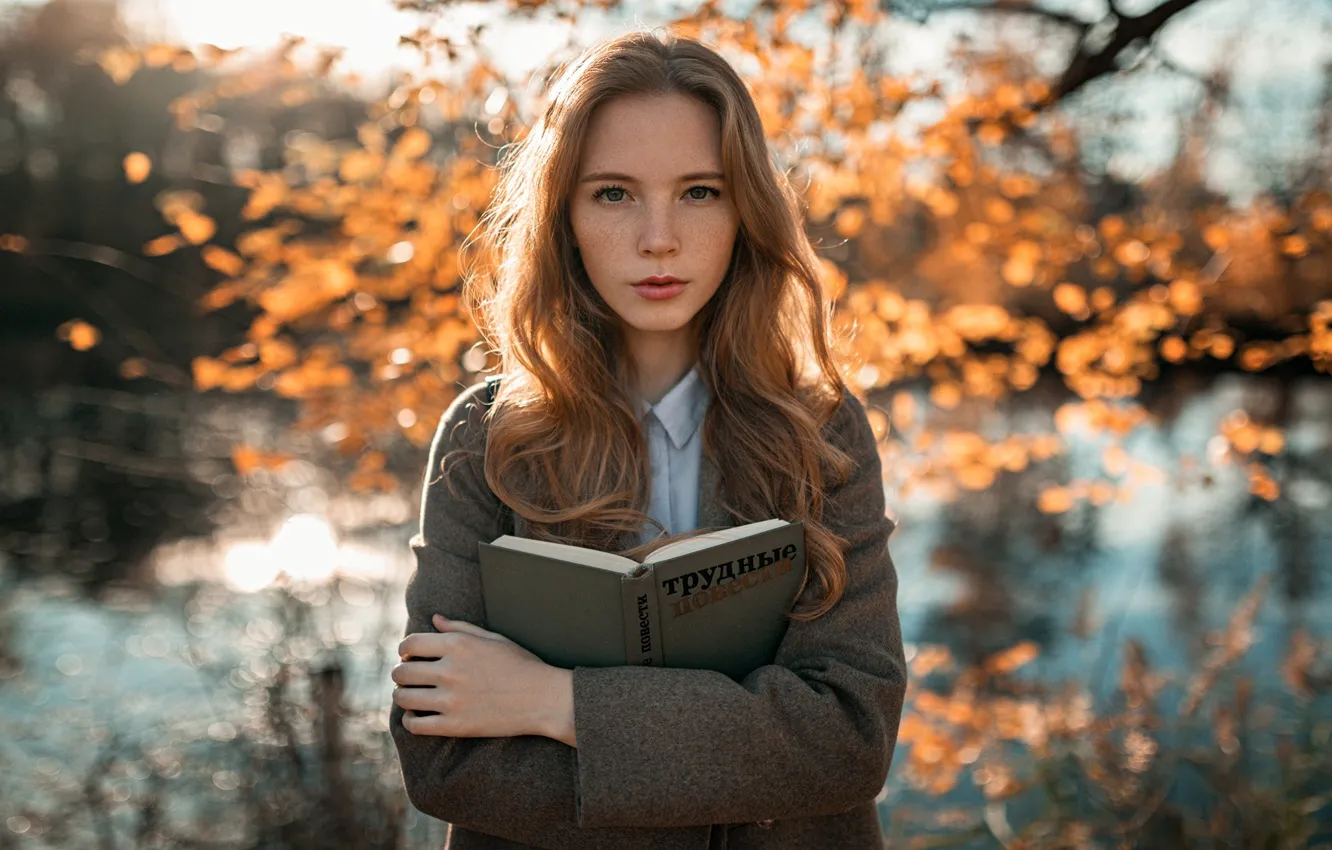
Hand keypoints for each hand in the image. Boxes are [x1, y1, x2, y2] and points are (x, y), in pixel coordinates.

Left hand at [392, 614, 563, 738]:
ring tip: (411, 695)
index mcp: (459, 645)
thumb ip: (459, 627)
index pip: (410, 644)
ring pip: (404, 697)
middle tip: (409, 677)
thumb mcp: (493, 638)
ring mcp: (452, 700)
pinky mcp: (455, 725)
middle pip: (402, 672)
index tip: (410, 656)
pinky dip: (409, 720)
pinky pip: (415, 725)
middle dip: (401, 673)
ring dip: (402, 695)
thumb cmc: (521, 664)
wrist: (543, 698)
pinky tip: (417, 715)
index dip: (405, 650)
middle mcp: (450, 671)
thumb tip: (434, 619)